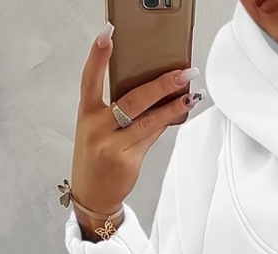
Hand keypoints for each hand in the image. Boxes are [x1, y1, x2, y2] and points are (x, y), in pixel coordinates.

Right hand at [70, 22, 202, 237]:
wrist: (93, 194)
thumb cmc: (96, 158)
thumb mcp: (97, 130)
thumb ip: (117, 112)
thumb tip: (153, 92)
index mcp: (86, 114)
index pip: (90, 79)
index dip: (98, 57)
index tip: (108, 35)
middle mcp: (98, 128)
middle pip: (132, 100)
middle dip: (160, 85)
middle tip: (181, 73)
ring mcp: (113, 145)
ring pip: (148, 120)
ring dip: (172, 106)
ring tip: (191, 94)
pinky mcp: (129, 160)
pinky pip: (153, 137)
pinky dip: (167, 123)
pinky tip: (180, 112)